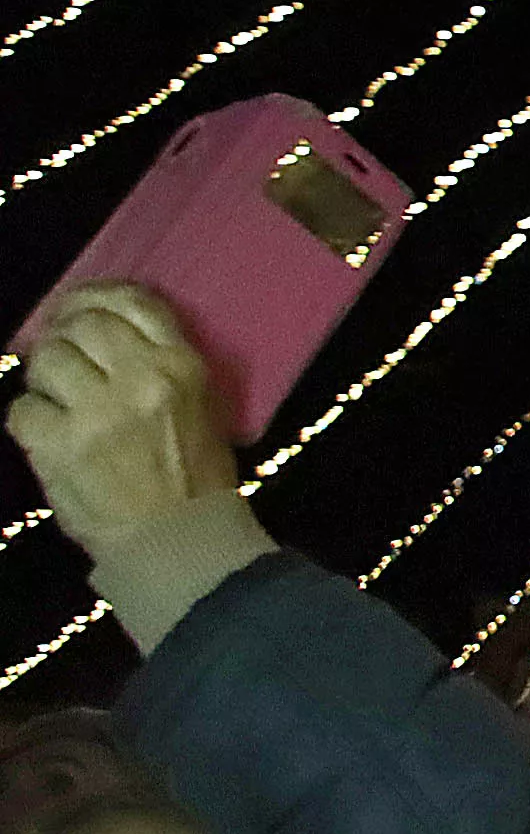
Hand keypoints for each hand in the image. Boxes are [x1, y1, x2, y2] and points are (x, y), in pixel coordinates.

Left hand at [7, 283, 238, 558]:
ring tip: (54, 394)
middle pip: (81, 325)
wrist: (174, 538)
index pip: (132, 302)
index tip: (81, 305)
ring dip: (43, 374)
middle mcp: (137, 379)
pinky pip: (21, 409)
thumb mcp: (202, 403)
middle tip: (61, 350)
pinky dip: (28, 416)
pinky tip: (44, 430)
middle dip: (63, 333)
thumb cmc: (195, 472)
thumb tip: (110, 332)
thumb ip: (162, 363)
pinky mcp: (56, 446)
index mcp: (181, 365)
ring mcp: (93, 412)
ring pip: (46, 360)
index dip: (96, 295)